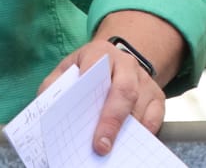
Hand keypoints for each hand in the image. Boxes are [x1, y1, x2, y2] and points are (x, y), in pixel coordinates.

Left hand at [37, 37, 164, 154]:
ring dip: (128, 131)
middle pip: (124, 90)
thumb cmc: (86, 71)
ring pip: (141, 105)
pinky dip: (145, 132)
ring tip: (114, 151)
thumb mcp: (67, 70)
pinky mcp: (157, 95)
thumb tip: (48, 109)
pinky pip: (156, 116)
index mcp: (100, 53)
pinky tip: (131, 145)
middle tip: (101, 146)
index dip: (90, 90)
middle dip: (112, 120)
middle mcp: (126, 63)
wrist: (116, 62)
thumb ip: (55, 86)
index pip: (96, 67)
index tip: (82, 115)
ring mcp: (144, 79)